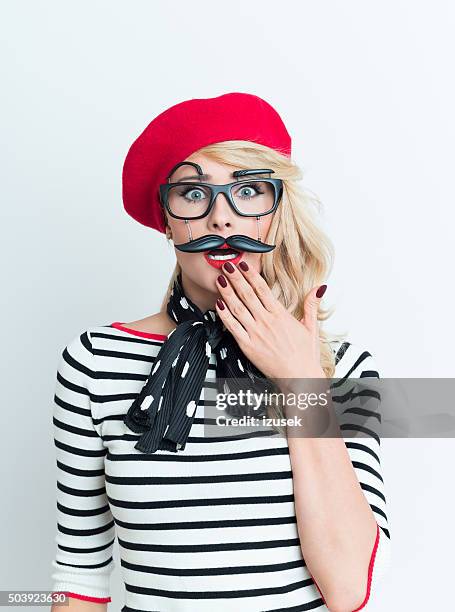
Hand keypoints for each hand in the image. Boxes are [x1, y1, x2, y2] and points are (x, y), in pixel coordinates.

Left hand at [214, 261, 326, 381]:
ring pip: (237, 308)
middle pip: (247, 294)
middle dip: (236, 278)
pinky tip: (218, 304)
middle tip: (227, 265)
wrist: (300, 377)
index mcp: (280, 315)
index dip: (251, 275)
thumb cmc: (306, 355)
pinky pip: (232, 327)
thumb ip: (311, 305)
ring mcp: (256, 333)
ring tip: (220, 279)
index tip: (244, 264)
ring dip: (227, 292)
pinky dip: (224, 314)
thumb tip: (319, 288)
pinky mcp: (248, 346)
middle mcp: (266, 321)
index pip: (262, 289)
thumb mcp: (311, 327)